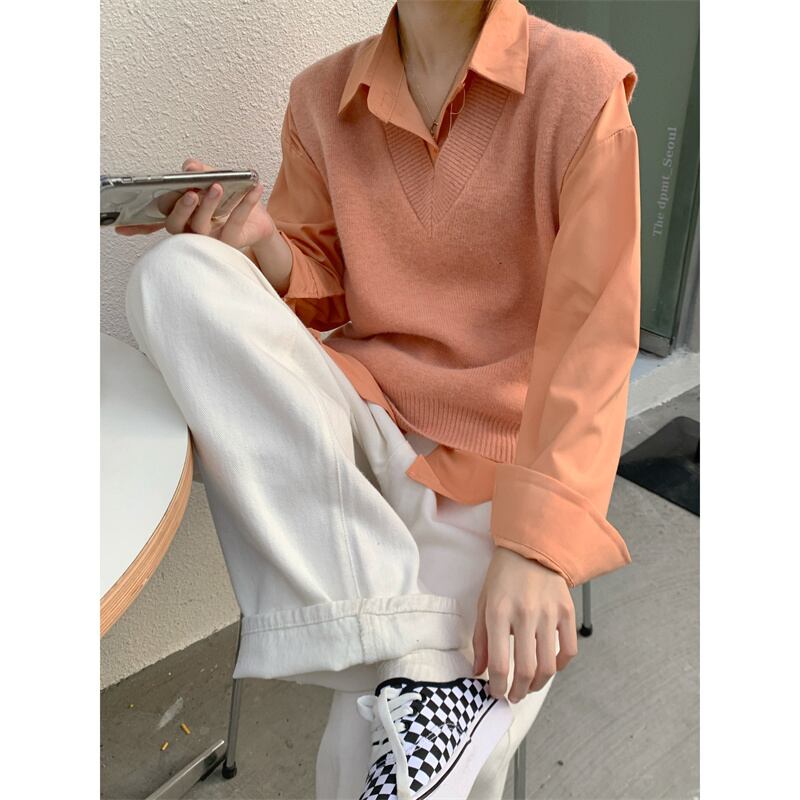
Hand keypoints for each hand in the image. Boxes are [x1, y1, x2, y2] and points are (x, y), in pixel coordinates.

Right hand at [114, 158, 275, 249]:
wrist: (259, 220)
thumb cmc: (230, 201)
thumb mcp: (215, 179)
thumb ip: (200, 173)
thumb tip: (189, 167)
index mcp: (179, 217)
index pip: (154, 221)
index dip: (137, 225)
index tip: (120, 226)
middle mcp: (189, 231)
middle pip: (175, 224)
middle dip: (181, 208)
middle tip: (191, 193)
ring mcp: (208, 240)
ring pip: (201, 226)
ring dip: (209, 205)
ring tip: (217, 186)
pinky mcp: (230, 243)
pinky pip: (236, 222)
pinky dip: (246, 202)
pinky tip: (253, 188)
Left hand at [472, 547, 577, 702]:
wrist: (531, 547)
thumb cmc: (502, 576)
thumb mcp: (483, 603)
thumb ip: (481, 639)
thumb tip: (479, 671)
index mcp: (498, 612)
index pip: (500, 663)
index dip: (497, 686)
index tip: (495, 693)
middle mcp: (524, 614)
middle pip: (526, 670)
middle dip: (518, 692)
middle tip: (513, 696)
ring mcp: (548, 613)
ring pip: (548, 666)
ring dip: (538, 685)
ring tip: (529, 687)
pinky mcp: (567, 611)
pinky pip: (568, 650)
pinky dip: (560, 666)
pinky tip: (549, 667)